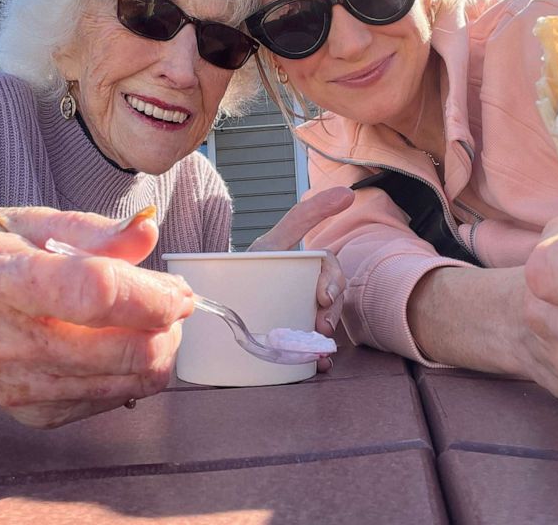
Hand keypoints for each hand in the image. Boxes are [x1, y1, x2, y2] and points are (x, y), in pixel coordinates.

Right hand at [0, 206, 192, 427]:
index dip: (149, 296)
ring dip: (157, 351)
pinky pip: (110, 400)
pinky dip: (129, 374)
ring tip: (147, 320)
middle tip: (169, 302)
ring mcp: (14, 384)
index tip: (178, 291)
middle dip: (166, 327)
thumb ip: (94, 230)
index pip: (90, 294)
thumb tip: (149, 232)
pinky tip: (114, 344)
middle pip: (119, 350)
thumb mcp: (30, 221)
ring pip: (126, 381)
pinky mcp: (29, 412)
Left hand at [248, 187, 353, 370]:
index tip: (325, 297)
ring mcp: (295, 315)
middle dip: (332, 315)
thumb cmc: (244, 269)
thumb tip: (348, 193)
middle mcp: (301, 291)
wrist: (210, 305)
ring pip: (324, 327)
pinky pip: (310, 351)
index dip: (334, 280)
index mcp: (301, 268)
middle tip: (320, 328)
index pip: (328, 268)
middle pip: (330, 301)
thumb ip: (303, 216)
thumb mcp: (272, 244)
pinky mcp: (287, 339)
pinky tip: (317, 365)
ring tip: (319, 351)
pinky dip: (317, 358)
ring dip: (327, 341)